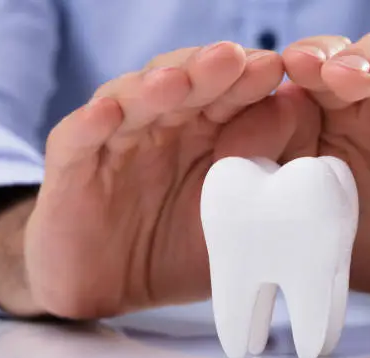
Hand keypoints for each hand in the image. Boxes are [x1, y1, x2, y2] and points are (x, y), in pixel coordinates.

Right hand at [21, 42, 317, 318]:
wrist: (111, 286)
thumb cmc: (179, 248)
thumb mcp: (233, 218)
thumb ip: (264, 165)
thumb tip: (295, 105)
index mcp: (203, 132)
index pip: (226, 93)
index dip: (247, 79)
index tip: (273, 69)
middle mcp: (161, 125)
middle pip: (183, 86)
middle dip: (208, 71)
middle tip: (233, 60)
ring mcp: (116, 140)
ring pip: (132, 101)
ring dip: (155, 88)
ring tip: (177, 79)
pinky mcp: (73, 165)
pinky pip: (79, 139)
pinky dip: (92, 125)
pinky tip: (107, 114)